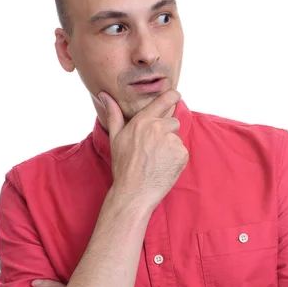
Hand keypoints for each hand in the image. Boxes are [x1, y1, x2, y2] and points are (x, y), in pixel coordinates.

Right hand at [98, 89, 188, 210]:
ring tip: (157, 161)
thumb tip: (104, 95)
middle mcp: (158, 128)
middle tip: (154, 150)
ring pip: (177, 138)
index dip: (172, 96)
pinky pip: (183, 152)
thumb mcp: (115, 138)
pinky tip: (164, 167)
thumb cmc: (123, 166)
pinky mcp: (181, 154)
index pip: (164, 101)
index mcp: (142, 121)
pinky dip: (176, 159)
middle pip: (173, 122)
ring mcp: (171, 141)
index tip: (177, 95)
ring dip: (171, 147)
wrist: (134, 192)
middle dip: (167, 133)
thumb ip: (114, 115)